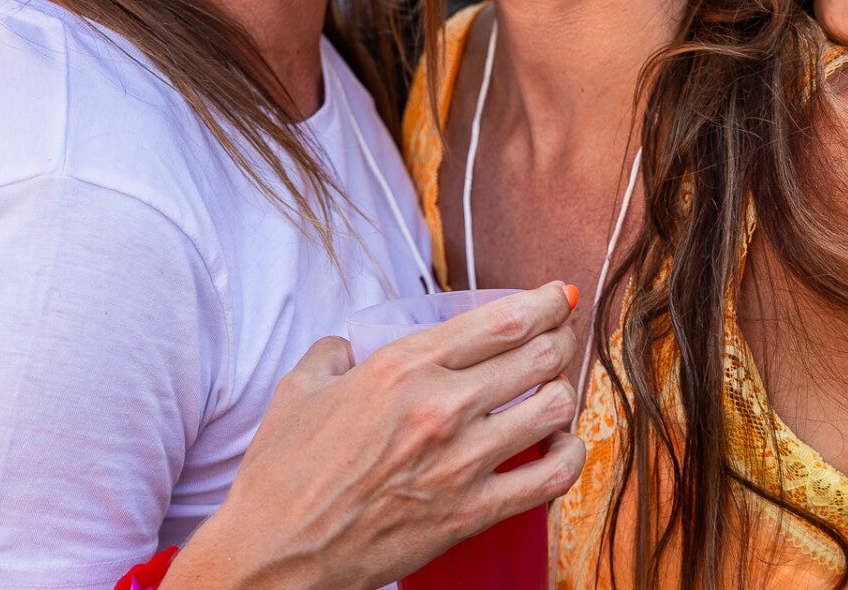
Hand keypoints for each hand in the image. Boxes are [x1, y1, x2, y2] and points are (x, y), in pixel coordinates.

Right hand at [172, 283, 584, 589]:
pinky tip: (561, 447)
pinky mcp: (471, 514)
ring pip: (552, 410)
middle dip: (561, 340)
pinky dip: (569, 457)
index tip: (557, 296)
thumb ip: (333, 353)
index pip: (501, 320)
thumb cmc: (282, 473)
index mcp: (402, 366)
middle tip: (561, 338)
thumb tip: (349, 347)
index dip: (544, 302)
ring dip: (563, 394)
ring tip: (554, 392)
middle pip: (538, 357)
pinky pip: (549, 479)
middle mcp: (440, 406)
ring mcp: (461, 462)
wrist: (278, 552)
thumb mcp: (298, 388)